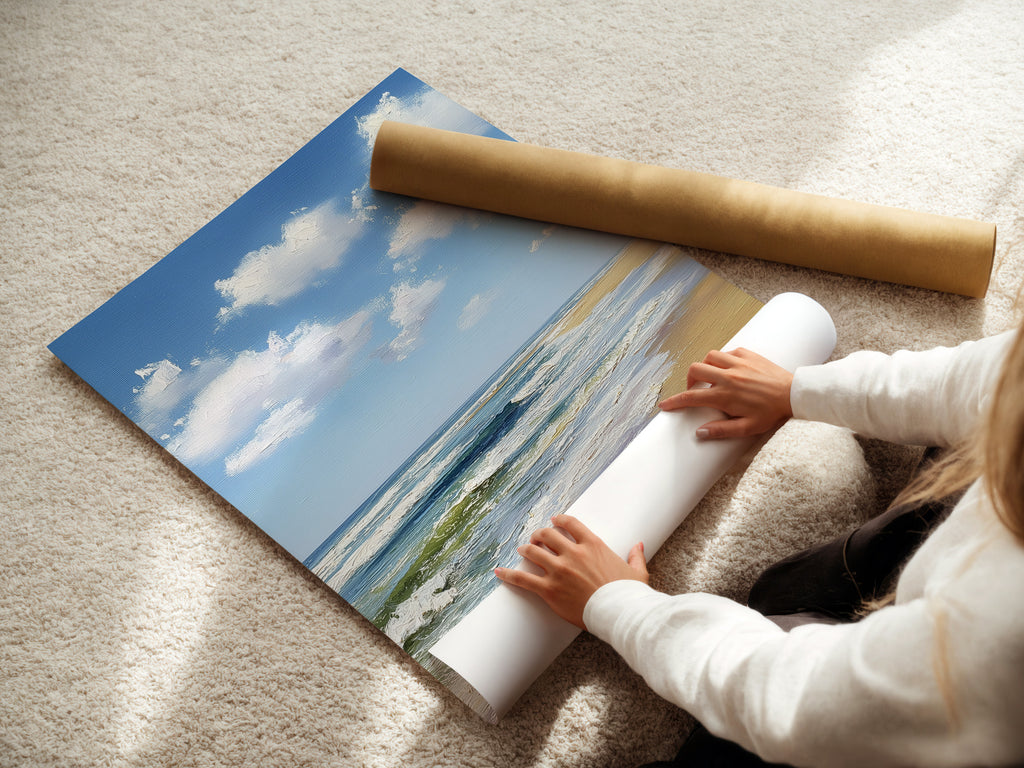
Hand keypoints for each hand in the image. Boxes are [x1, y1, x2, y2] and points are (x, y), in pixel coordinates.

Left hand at [494, 514, 647, 629]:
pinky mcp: (549, 589)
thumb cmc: (629, 594)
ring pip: (533, 552)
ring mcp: (559, 570)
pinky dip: (509, 574)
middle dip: (539, 535)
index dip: (559, 520)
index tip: (554, 521)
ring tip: (522, 549)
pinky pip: (523, 579)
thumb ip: (635, 556)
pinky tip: (499, 571)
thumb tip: (639, 545)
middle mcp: (573, 553)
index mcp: (593, 545)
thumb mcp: (636, 572)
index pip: (570, 524)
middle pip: (547, 535)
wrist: (619, 613)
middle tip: (536, 538)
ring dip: (526, 549)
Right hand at [658, 347, 792, 439]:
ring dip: (705, 366)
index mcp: (725, 395)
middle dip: (689, 380)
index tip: (665, 405)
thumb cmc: (772, 413)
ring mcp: (738, 363)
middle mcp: (728, 376)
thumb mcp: (747, 428)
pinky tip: (729, 369)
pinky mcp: (748, 354)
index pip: (691, 397)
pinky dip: (723, 359)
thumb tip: (699, 433)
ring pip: (709, 356)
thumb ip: (722, 430)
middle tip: (695, 390)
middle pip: (695, 370)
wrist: (794, 394)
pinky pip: (727, 352)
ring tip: (711, 377)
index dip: (674, 402)